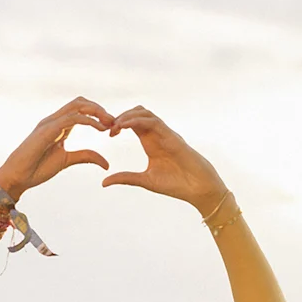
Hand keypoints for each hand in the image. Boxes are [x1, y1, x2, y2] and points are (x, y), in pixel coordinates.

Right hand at [0, 97, 113, 196]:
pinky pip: (72, 118)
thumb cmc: (37, 169)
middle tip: (114, 121)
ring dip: (97, 112)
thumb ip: (86, 157)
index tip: (112, 126)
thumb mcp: (67, 161)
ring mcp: (50, 122)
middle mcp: (54, 119)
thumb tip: (106, 163)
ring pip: (78, 105)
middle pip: (81, 102)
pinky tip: (99, 129)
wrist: (17, 177)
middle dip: (99, 109)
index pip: (81, 109)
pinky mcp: (48, 129)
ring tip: (109, 124)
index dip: (98, 114)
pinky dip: (89, 121)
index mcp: (59, 125)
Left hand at [100, 105, 226, 214]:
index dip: (117, 124)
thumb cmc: (175, 184)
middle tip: (106, 127)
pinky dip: (136, 121)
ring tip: (114, 126)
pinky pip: (153, 122)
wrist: (197, 188)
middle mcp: (157, 134)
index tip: (107, 133)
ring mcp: (165, 133)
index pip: (132, 124)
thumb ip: (125, 178)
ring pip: (144, 113)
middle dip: (120, 116)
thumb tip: (103, 182)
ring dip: (127, 115)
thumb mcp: (145, 181)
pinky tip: (123, 126)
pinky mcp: (171, 136)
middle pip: (137, 113)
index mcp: (150, 142)